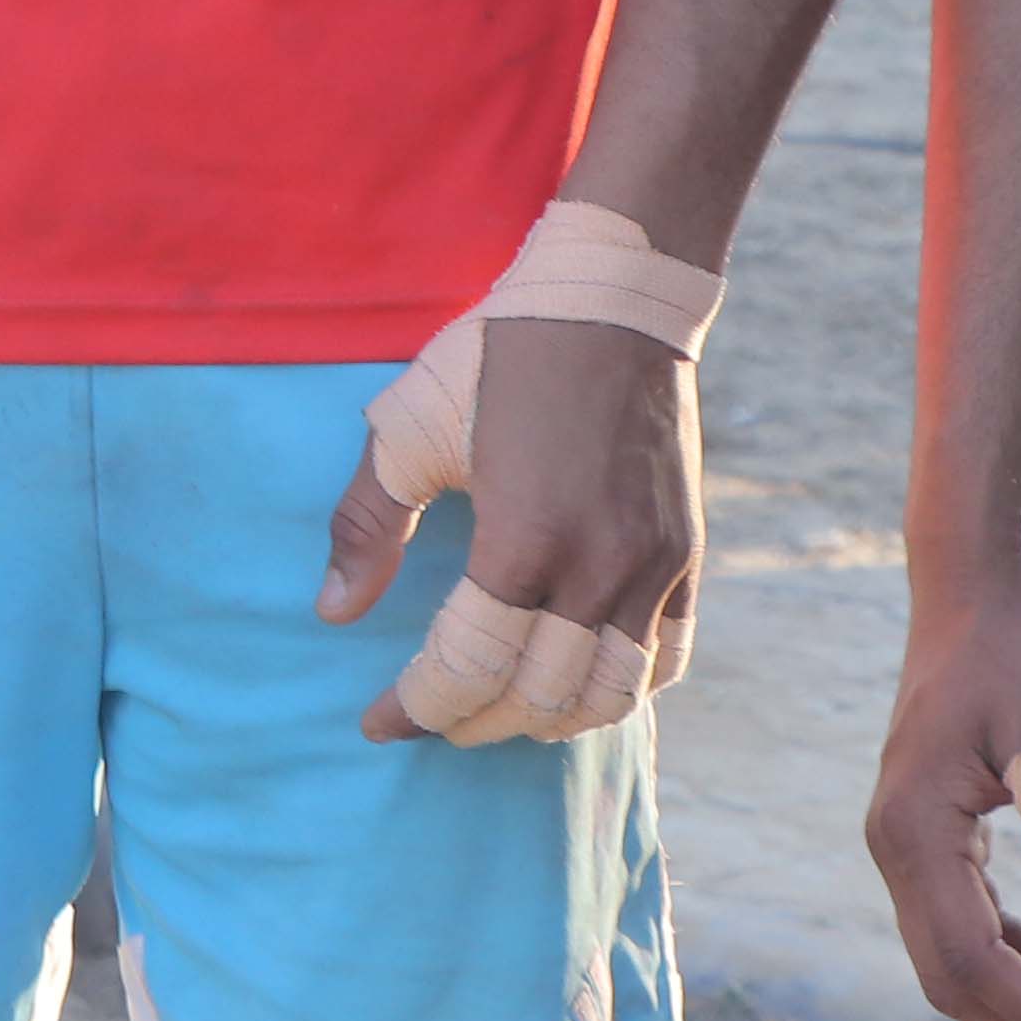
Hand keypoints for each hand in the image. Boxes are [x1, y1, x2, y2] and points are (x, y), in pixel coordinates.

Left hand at [321, 314, 694, 741]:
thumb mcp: (410, 429)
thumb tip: (333, 613)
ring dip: (549, 719)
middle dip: (474, 721)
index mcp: (525, 539)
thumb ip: (368, 525)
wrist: (614, 298)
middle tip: (433, 715)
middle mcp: (600, 567)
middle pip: (537, 696)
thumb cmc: (500, 354)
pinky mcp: (687, 553)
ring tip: (501, 711)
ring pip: (610, 695)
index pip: (467, 668)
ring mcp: (654, 565)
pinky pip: (667, 657)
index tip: (378, 722)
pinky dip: (622, 692)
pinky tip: (578, 686)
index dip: (416, 708)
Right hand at [867, 578, 1020, 1020]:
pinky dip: (1019, 955)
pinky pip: (966, 922)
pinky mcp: (932, 836)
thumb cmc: (1013, 655)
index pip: (968, 958)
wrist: (972, 595)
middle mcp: (897, 847)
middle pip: (952, 976)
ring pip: (956, 957)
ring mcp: (908, 844)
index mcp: (915, 830)